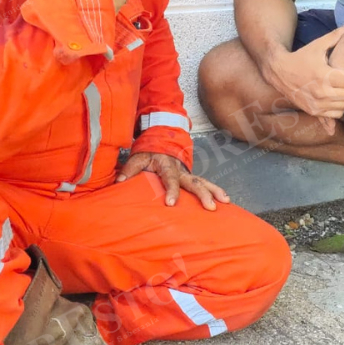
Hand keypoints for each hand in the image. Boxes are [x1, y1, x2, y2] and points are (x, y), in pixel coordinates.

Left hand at [115, 153, 230, 210]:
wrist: (161, 137)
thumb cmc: (149, 150)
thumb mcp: (137, 157)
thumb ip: (129, 170)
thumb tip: (119, 182)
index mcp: (167, 165)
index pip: (170, 178)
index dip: (171, 190)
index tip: (171, 203)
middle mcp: (181, 169)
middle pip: (194, 182)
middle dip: (203, 194)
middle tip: (210, 207)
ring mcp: (188, 172)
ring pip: (203, 181)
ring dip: (214, 191)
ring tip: (225, 202)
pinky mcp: (191, 176)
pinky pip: (204, 183)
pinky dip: (215, 190)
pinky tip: (224, 200)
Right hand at [264, 20, 343, 130]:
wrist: (279, 71)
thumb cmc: (301, 56)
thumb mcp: (318, 45)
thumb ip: (336, 35)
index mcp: (324, 75)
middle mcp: (321, 92)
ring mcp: (317, 103)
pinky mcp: (313, 111)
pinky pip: (337, 114)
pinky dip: (341, 107)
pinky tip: (338, 96)